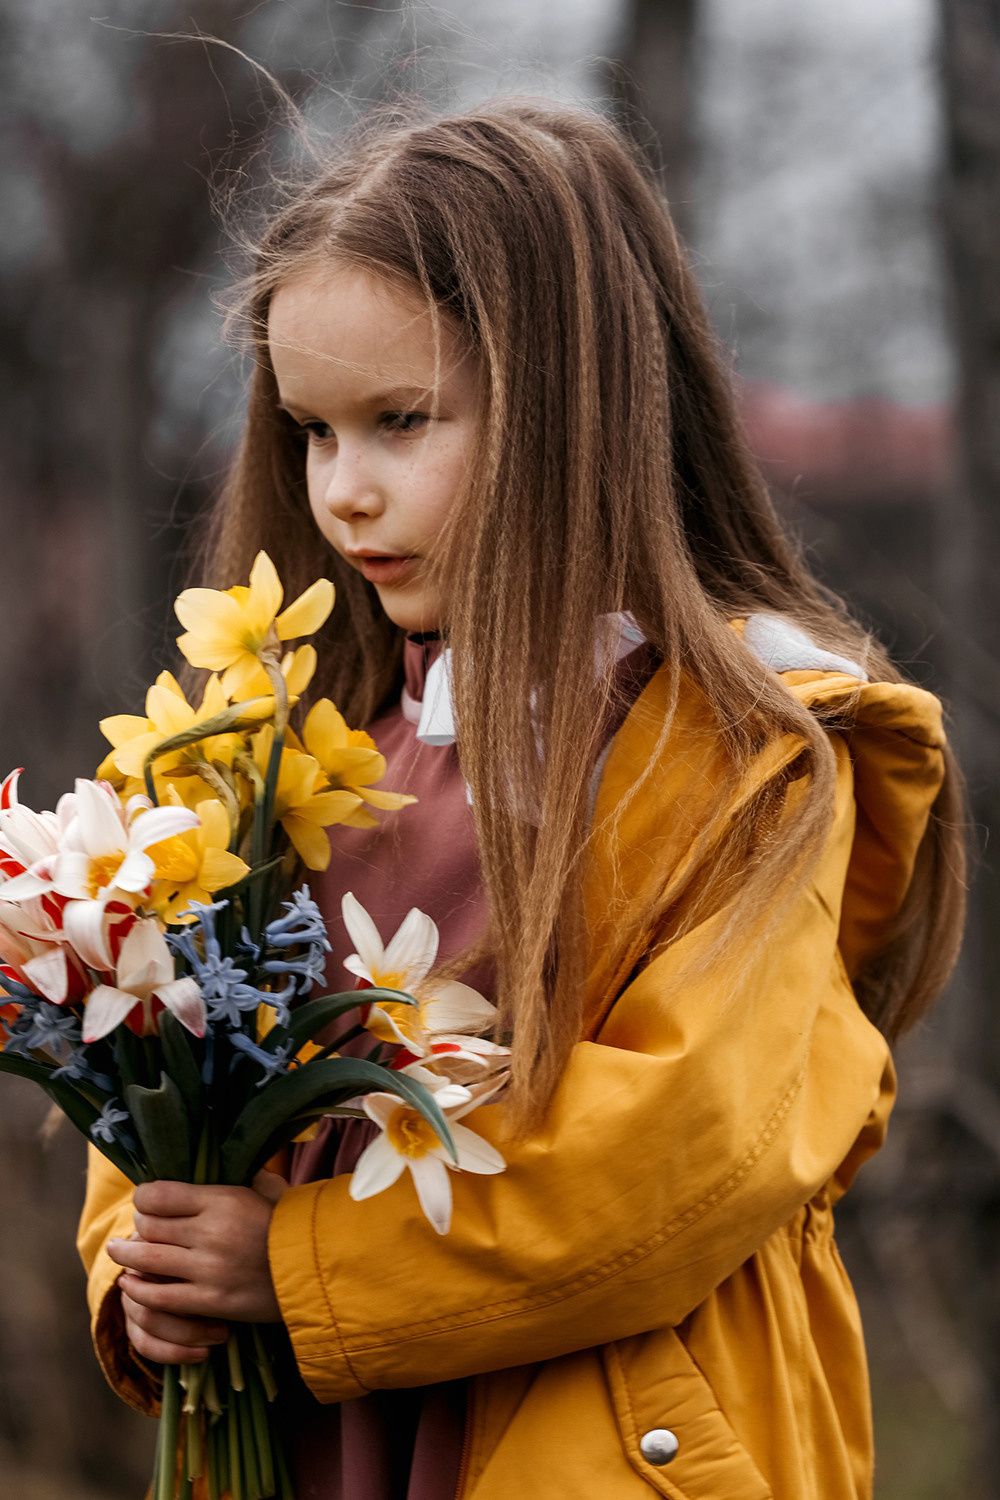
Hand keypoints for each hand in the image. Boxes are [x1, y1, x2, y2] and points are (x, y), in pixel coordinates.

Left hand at [107, 1169, 287, 1364]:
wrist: (320, 1271)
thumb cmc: (295, 1226)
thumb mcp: (271, 1191)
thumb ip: (247, 1177)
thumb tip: (236, 1160)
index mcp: (223, 1199)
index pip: (158, 1195)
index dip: (144, 1199)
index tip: (146, 1203)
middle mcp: (210, 1232)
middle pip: (148, 1227)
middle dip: (138, 1228)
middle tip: (137, 1230)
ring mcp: (208, 1269)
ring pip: (147, 1260)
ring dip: (127, 1256)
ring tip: (118, 1252)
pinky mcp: (210, 1301)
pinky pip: (160, 1297)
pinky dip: (140, 1289)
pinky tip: (131, 1284)